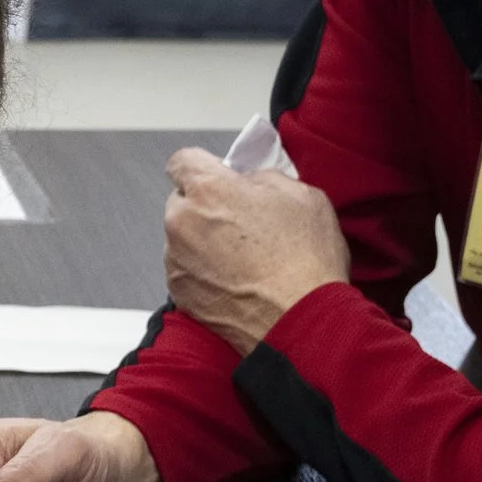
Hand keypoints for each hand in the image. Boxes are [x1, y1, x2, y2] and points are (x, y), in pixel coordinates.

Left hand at [163, 147, 349, 356]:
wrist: (299, 320)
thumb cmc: (305, 259)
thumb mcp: (301, 195)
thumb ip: (264, 178)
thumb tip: (249, 182)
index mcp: (209, 189)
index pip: (183, 161)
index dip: (203, 168)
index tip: (217, 178)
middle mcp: (182, 221)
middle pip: (182, 201)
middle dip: (205, 207)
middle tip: (241, 223)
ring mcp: (176, 259)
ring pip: (182, 237)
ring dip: (203, 241)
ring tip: (243, 258)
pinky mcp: (178, 291)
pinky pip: (185, 270)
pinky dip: (202, 271)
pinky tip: (235, 280)